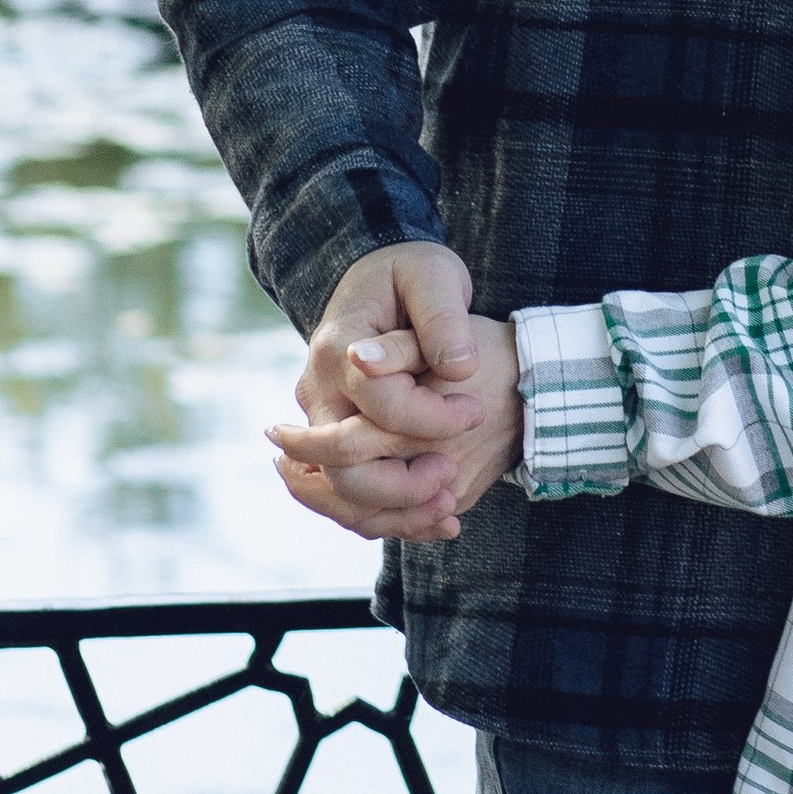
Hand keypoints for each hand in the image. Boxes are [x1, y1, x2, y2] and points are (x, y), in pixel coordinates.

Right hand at [277, 242, 482, 545]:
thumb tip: (457, 370)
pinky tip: (435, 518)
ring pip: (339, 492)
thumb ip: (443, 321)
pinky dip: (386, 515)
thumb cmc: (412, 274)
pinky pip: (348, 495)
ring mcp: (320, 421)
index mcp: (338, 347)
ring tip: (448, 510)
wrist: (380, 279)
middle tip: (453, 473)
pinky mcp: (333, 440)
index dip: (432, 417)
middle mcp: (317, 390)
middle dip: (402, 483)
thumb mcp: (434, 277)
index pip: (380, 402)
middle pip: (344, 463)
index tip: (475, 410)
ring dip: (393, 512)